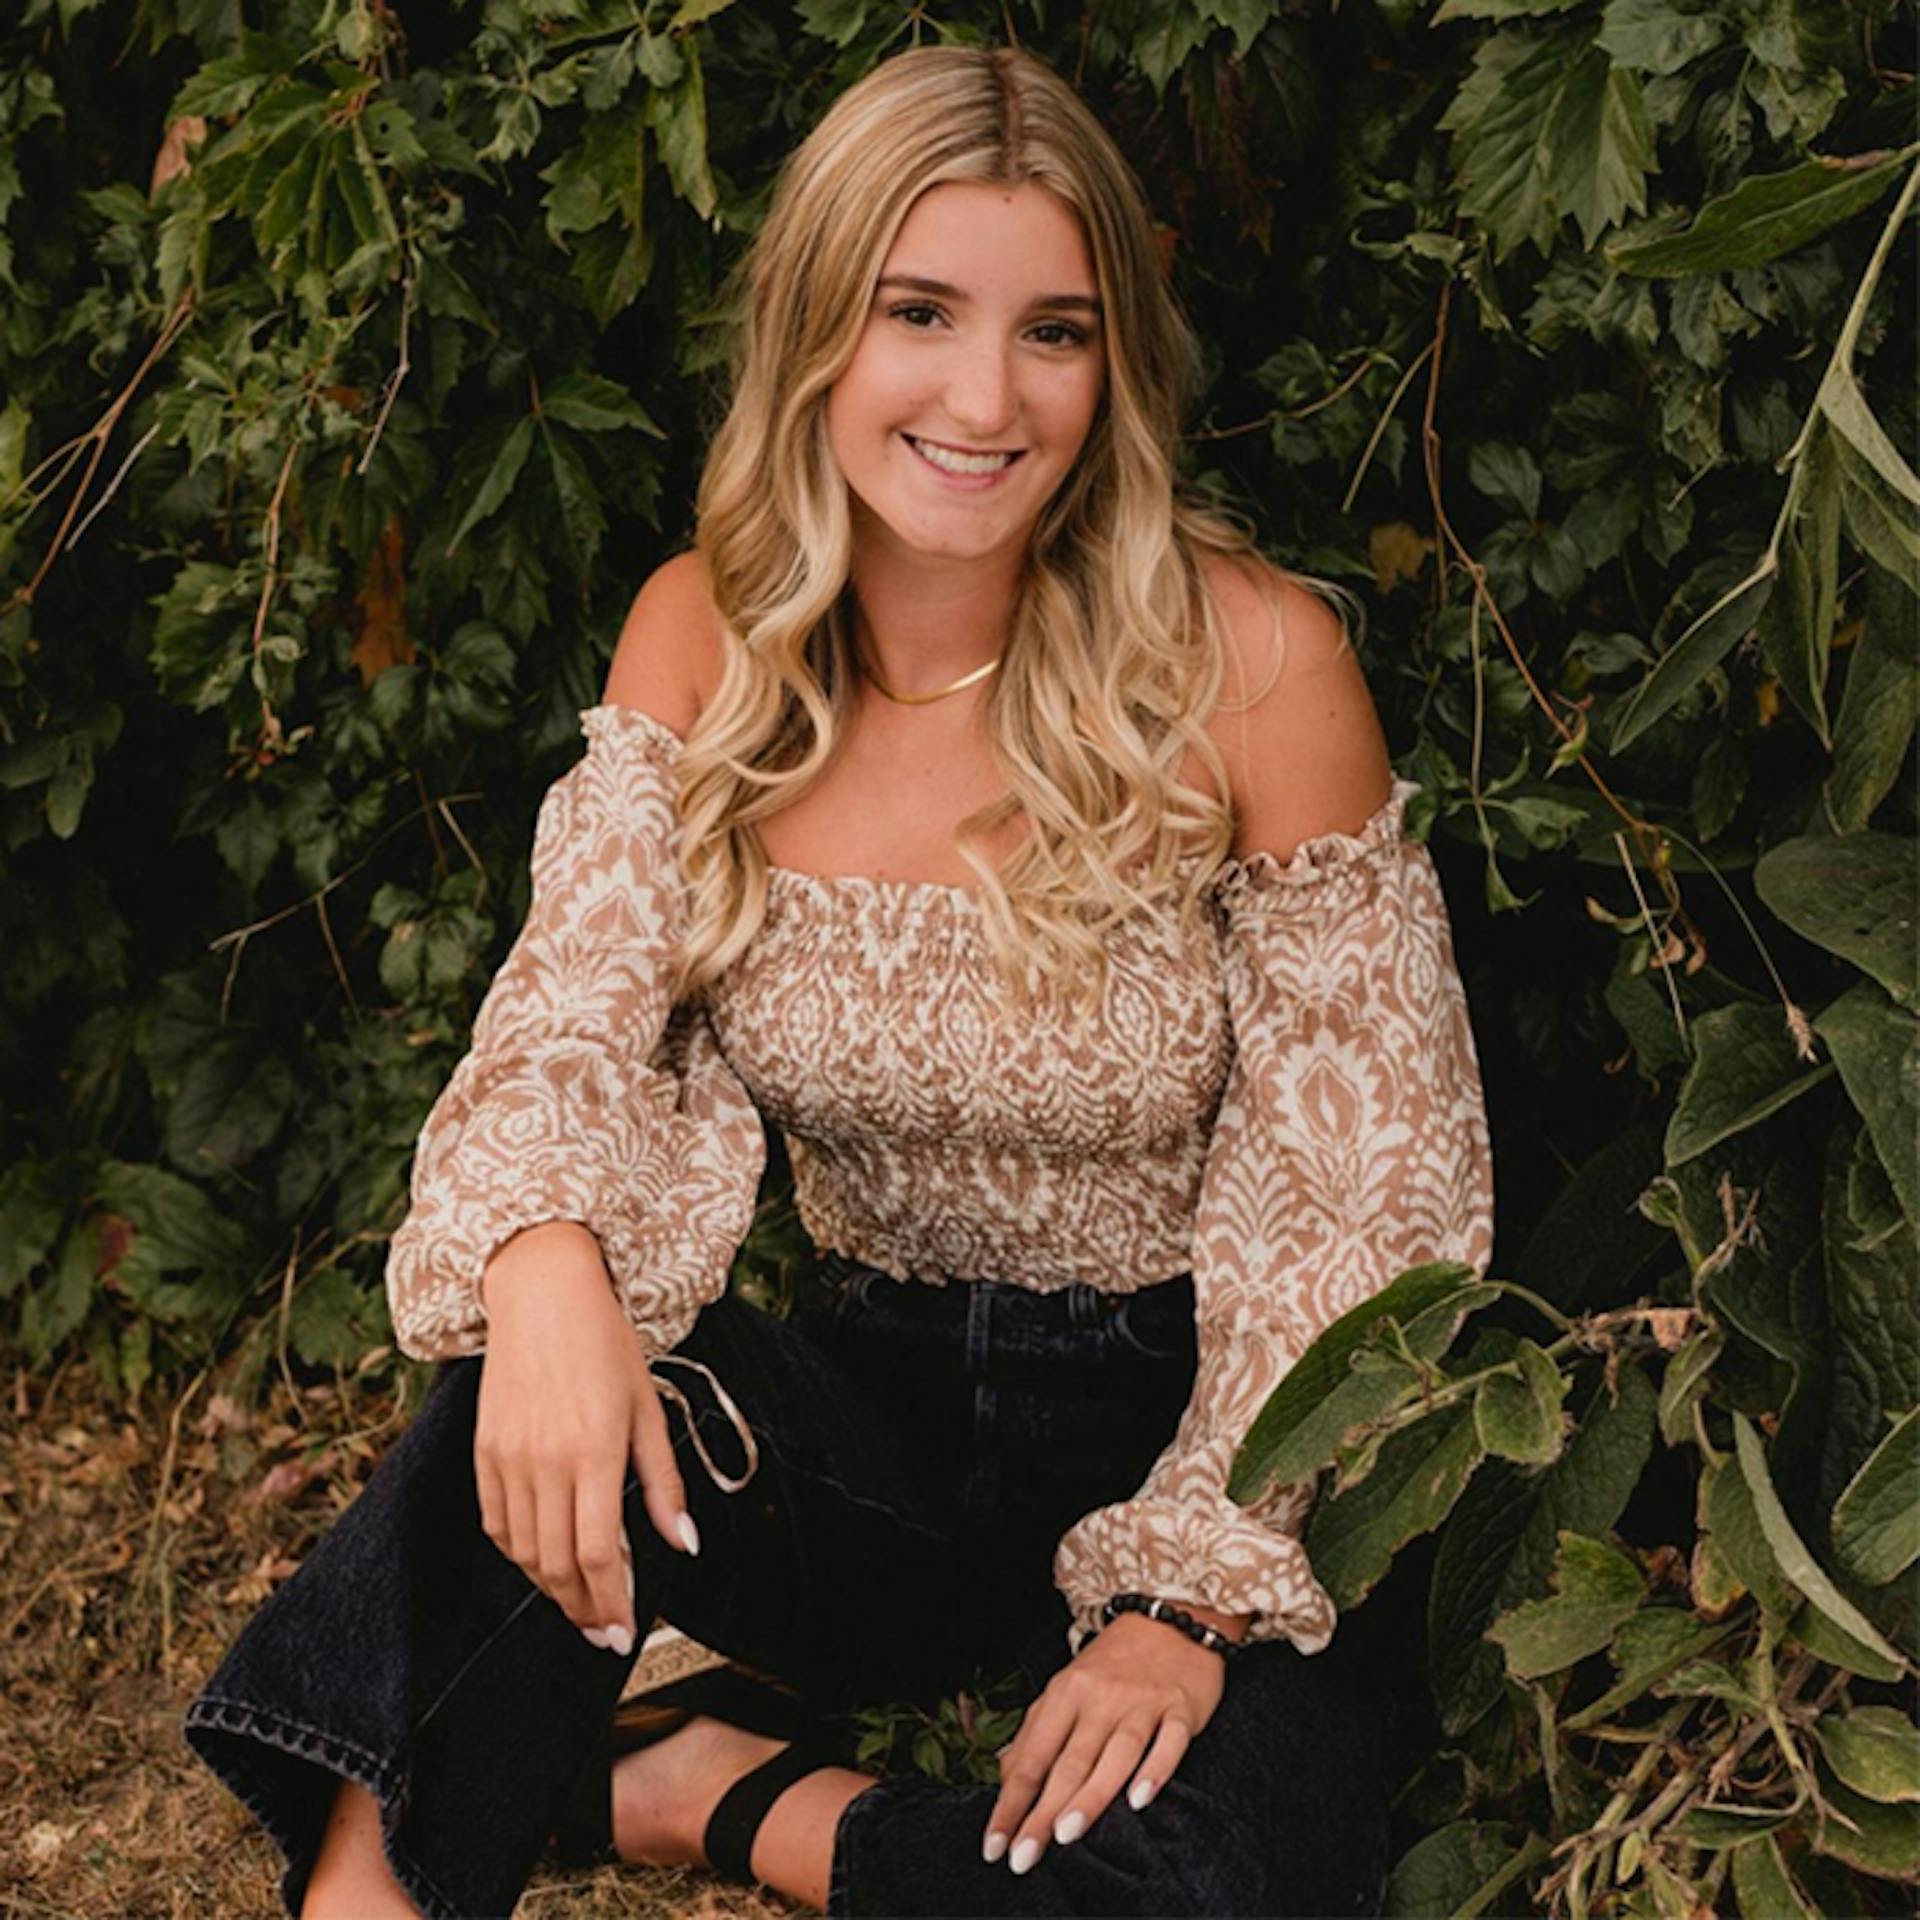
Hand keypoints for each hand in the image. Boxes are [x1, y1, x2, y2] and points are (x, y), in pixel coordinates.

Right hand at [473, 1221, 698, 1652]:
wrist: (543, 1294)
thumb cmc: (605, 1345)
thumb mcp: (648, 1408)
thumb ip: (664, 1482)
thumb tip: (684, 1542)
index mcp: (595, 1451)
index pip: (601, 1553)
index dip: (613, 1602)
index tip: (624, 1632)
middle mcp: (546, 1462)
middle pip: (560, 1564)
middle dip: (584, 1608)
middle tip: (605, 1631)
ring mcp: (509, 1458)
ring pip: (526, 1552)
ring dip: (553, 1588)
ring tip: (580, 1601)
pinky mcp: (484, 1452)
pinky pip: (498, 1524)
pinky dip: (520, 1553)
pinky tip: (543, 1559)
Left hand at [983, 1612, 1228, 1873]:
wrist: (1171, 1619)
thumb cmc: (1113, 1665)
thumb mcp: (1067, 1689)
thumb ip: (1037, 1732)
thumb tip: (1005, 1777)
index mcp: (1065, 1693)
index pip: (1032, 1758)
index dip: (1010, 1804)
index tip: (994, 1846)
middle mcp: (1101, 1698)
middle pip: (1069, 1762)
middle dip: (1043, 1812)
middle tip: (1023, 1857)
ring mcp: (1142, 1702)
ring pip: (1115, 1754)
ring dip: (1090, 1795)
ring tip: (1066, 1834)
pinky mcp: (1180, 1708)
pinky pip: (1168, 1743)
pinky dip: (1155, 1771)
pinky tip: (1140, 1800)